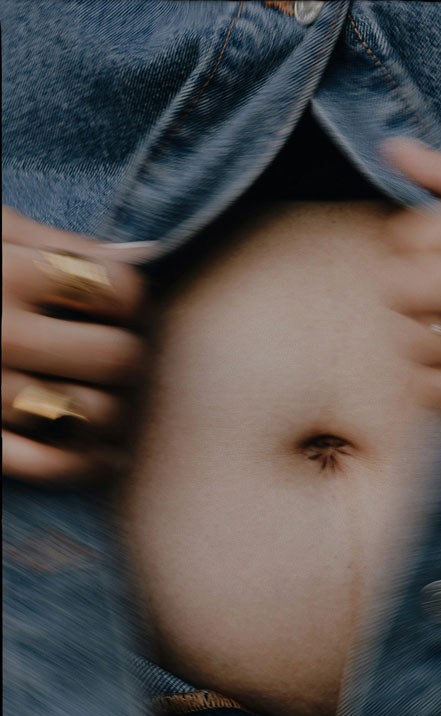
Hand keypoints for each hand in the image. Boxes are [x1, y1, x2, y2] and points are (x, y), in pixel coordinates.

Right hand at [2, 207, 153, 481]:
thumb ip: (56, 242)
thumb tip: (143, 253)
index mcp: (3, 273)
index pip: (118, 288)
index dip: (127, 294)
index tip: (114, 298)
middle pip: (118, 355)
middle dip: (126, 351)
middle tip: (108, 346)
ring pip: (95, 414)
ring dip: (112, 408)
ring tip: (100, 395)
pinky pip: (51, 466)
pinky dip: (86, 463)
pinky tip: (98, 452)